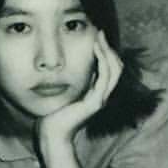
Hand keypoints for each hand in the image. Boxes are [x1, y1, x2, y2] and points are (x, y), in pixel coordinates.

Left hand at [36, 30, 123, 150]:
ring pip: (114, 70)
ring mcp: (100, 99)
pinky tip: (96, 50)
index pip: (109, 70)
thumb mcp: (66, 95)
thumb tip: (75, 71)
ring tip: (100, 37)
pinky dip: (103, 61)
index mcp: (96, 94)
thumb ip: (75, 85)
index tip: (97, 38)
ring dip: (108, 51)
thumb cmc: (54, 116)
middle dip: (109, 48)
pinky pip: (105, 77)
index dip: (106, 53)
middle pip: (116, 67)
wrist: (51, 135)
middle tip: (100, 33)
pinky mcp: (95, 103)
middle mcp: (102, 96)